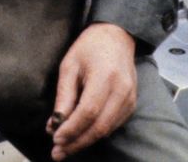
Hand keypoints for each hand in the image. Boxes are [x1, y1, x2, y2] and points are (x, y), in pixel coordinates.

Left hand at [48, 22, 136, 158]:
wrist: (116, 37)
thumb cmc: (89, 48)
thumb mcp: (69, 66)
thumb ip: (64, 96)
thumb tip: (55, 124)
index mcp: (104, 76)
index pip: (88, 112)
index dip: (72, 129)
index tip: (56, 140)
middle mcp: (122, 90)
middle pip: (99, 126)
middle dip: (77, 142)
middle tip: (58, 153)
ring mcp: (130, 98)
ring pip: (107, 130)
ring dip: (85, 141)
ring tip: (65, 148)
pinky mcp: (132, 104)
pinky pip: (113, 125)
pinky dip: (96, 133)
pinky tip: (81, 136)